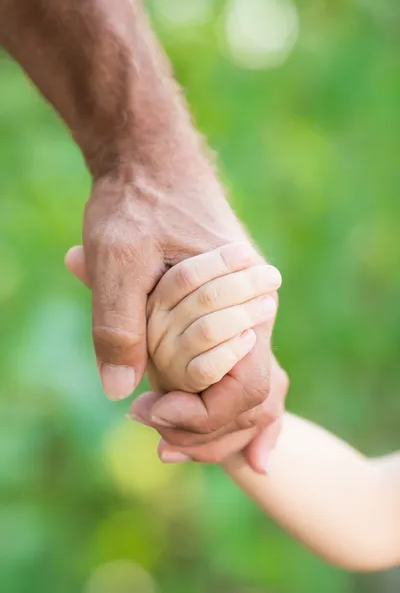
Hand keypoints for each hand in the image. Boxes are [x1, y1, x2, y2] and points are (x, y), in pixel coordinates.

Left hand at [65, 171, 285, 470]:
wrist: (152, 159)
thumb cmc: (136, 203)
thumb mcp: (116, 256)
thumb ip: (117, 324)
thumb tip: (120, 392)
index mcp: (244, 299)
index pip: (245, 390)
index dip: (199, 416)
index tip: (146, 411)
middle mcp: (257, 309)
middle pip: (253, 396)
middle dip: (205, 428)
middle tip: (149, 428)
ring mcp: (248, 309)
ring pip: (249, 385)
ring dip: (211, 420)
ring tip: (164, 434)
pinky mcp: (231, 308)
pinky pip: (237, 364)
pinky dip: (219, 398)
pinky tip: (205, 420)